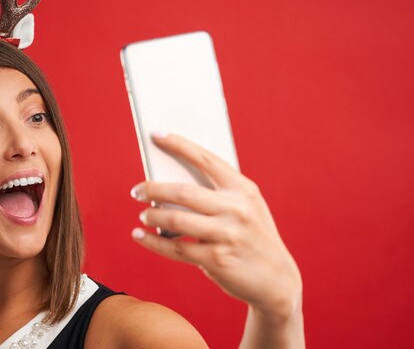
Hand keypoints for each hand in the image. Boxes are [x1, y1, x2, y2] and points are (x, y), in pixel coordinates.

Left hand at [130, 133, 301, 321]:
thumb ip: (217, 193)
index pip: (205, 159)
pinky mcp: (217, 259)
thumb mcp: (246, 207)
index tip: (155, 134)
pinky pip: (175, 248)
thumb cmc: (252, 235)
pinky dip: (153, 242)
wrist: (277, 278)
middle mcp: (236, 208)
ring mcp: (227, 235)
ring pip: (175, 221)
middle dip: (153, 189)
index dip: (178, 144)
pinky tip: (140, 236)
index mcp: (243, 188)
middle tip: (136, 190)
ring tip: (143, 215)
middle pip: (182, 192)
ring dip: (152, 216)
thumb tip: (169, 181)